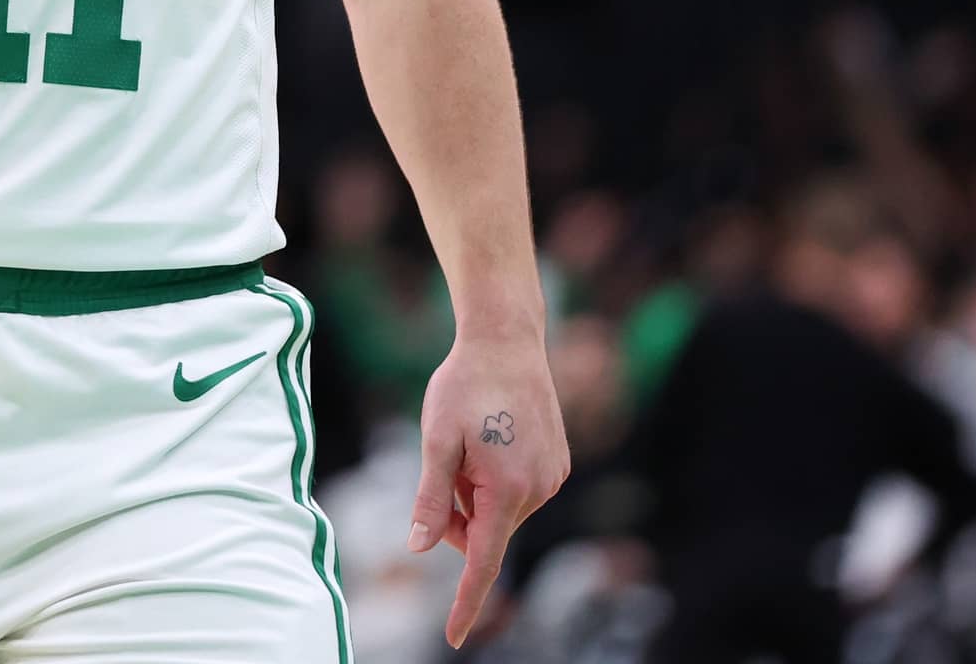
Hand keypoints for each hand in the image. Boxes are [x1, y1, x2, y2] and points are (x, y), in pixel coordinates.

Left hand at [410, 326, 570, 650]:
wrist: (506, 341)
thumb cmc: (465, 386)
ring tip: (473, 441)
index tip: (455, 637)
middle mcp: (538, 490)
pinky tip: (493, 436)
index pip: (483, 561)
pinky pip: (516, 492)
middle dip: (456, 515)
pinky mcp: (558, 464)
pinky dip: (496, 479)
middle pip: (484, 532)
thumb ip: (430, 497)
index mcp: (506, 489)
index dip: (466, 600)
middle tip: (445, 463)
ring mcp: (552, 477)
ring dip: (476, 492)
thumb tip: (418, 548)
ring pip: (499, 512)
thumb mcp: (436, 440)